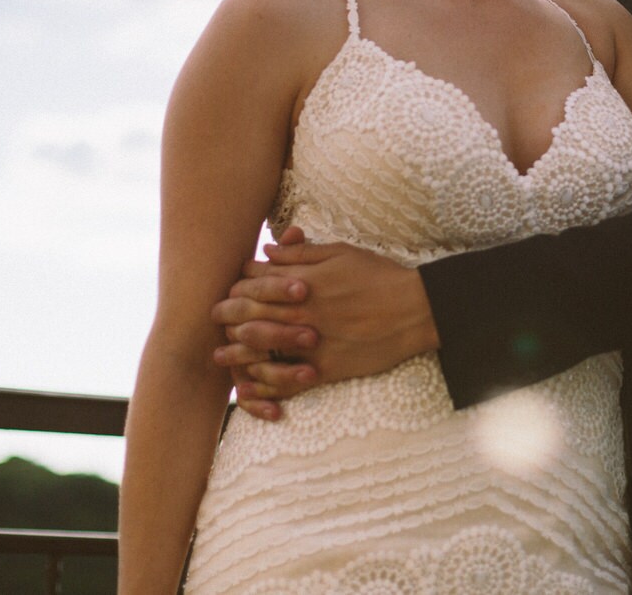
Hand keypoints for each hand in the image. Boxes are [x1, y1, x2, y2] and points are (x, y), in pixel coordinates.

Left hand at [212, 230, 438, 411]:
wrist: (416, 310)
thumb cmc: (380, 276)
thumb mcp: (342, 253)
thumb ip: (302, 252)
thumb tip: (268, 250)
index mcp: (304, 280)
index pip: (255, 280)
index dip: (238, 283)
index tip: (232, 287)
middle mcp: (302, 311)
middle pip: (250, 312)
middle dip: (227, 313)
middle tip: (215, 317)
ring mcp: (312, 342)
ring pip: (260, 347)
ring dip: (236, 350)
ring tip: (221, 354)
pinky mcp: (325, 368)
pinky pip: (285, 379)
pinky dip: (264, 381)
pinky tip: (251, 381)